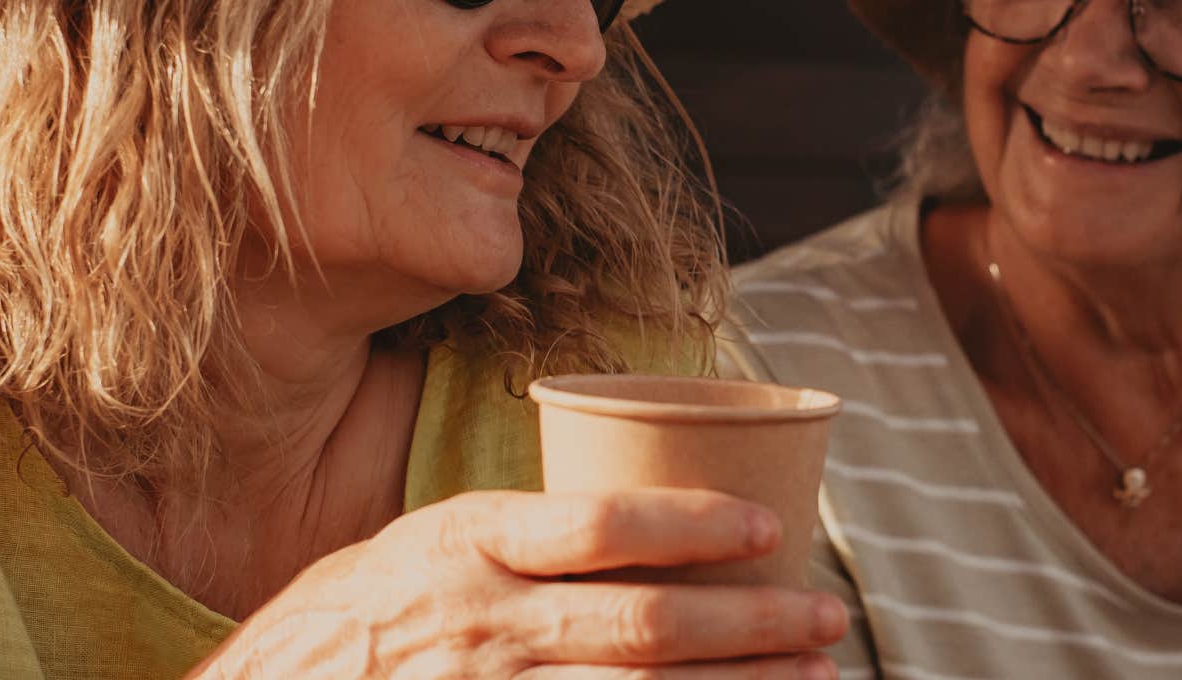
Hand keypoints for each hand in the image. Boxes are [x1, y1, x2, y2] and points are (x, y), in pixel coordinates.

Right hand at [191, 487, 845, 678]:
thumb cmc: (357, 614)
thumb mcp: (425, 542)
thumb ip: (519, 536)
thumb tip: (638, 518)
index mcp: (467, 541)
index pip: (598, 522)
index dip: (695, 522)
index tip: (770, 529)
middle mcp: (480, 620)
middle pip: (641, 623)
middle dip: (750, 623)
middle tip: (825, 617)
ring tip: (810, 675)